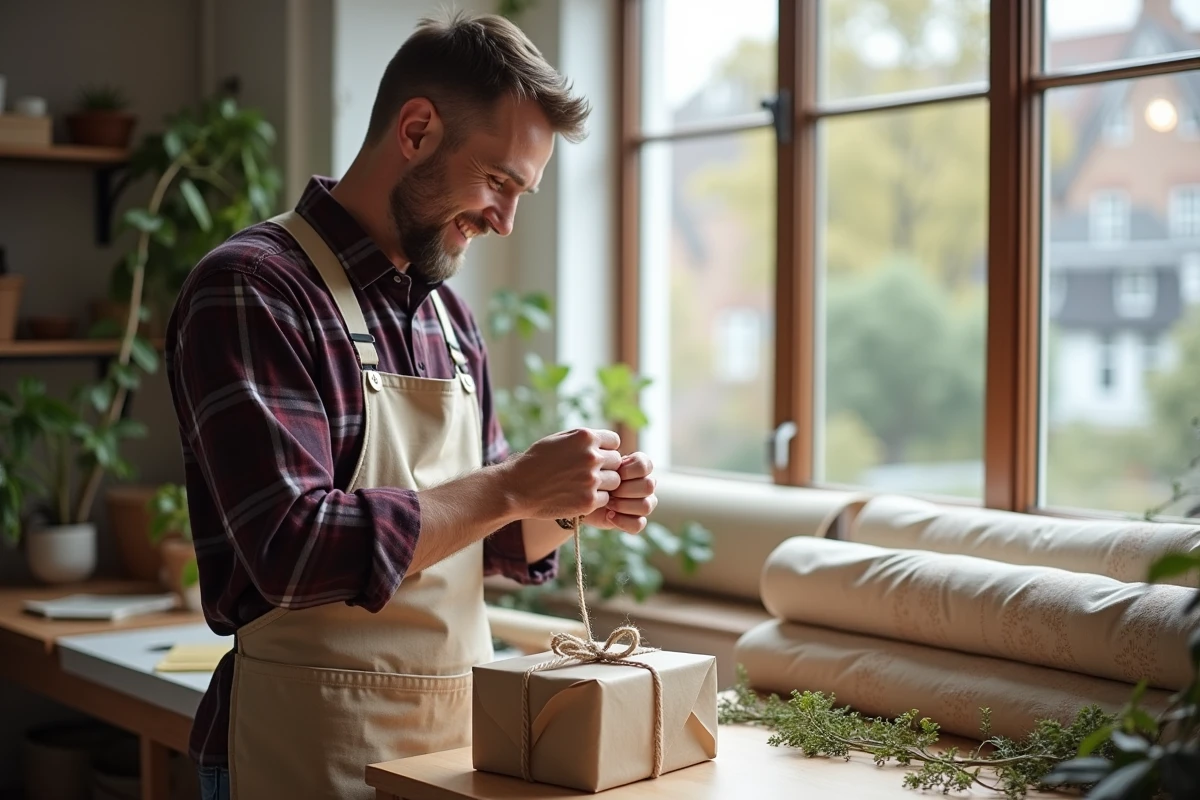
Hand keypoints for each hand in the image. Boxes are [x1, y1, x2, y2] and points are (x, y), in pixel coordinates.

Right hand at [501, 428, 621, 519]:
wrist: (517, 488)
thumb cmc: (536, 461)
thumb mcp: (558, 439)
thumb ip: (583, 439)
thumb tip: (606, 441)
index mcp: (585, 437)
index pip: (614, 441)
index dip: (606, 449)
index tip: (595, 457)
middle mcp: (591, 457)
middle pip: (617, 462)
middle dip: (605, 467)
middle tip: (587, 473)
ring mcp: (591, 480)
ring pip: (615, 481)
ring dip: (603, 484)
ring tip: (583, 485)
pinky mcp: (588, 501)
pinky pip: (605, 499)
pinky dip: (595, 500)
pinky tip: (578, 496)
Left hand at [581, 452, 655, 533]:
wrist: (578, 497)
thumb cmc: (588, 478)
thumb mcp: (596, 465)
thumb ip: (609, 462)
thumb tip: (618, 467)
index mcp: (639, 468)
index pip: (645, 466)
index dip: (629, 470)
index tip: (613, 472)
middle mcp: (645, 484)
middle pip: (648, 486)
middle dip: (625, 489)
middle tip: (608, 490)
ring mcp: (643, 503)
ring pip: (646, 506)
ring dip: (623, 505)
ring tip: (607, 503)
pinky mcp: (635, 520)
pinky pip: (639, 524)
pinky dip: (623, 521)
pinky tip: (609, 516)